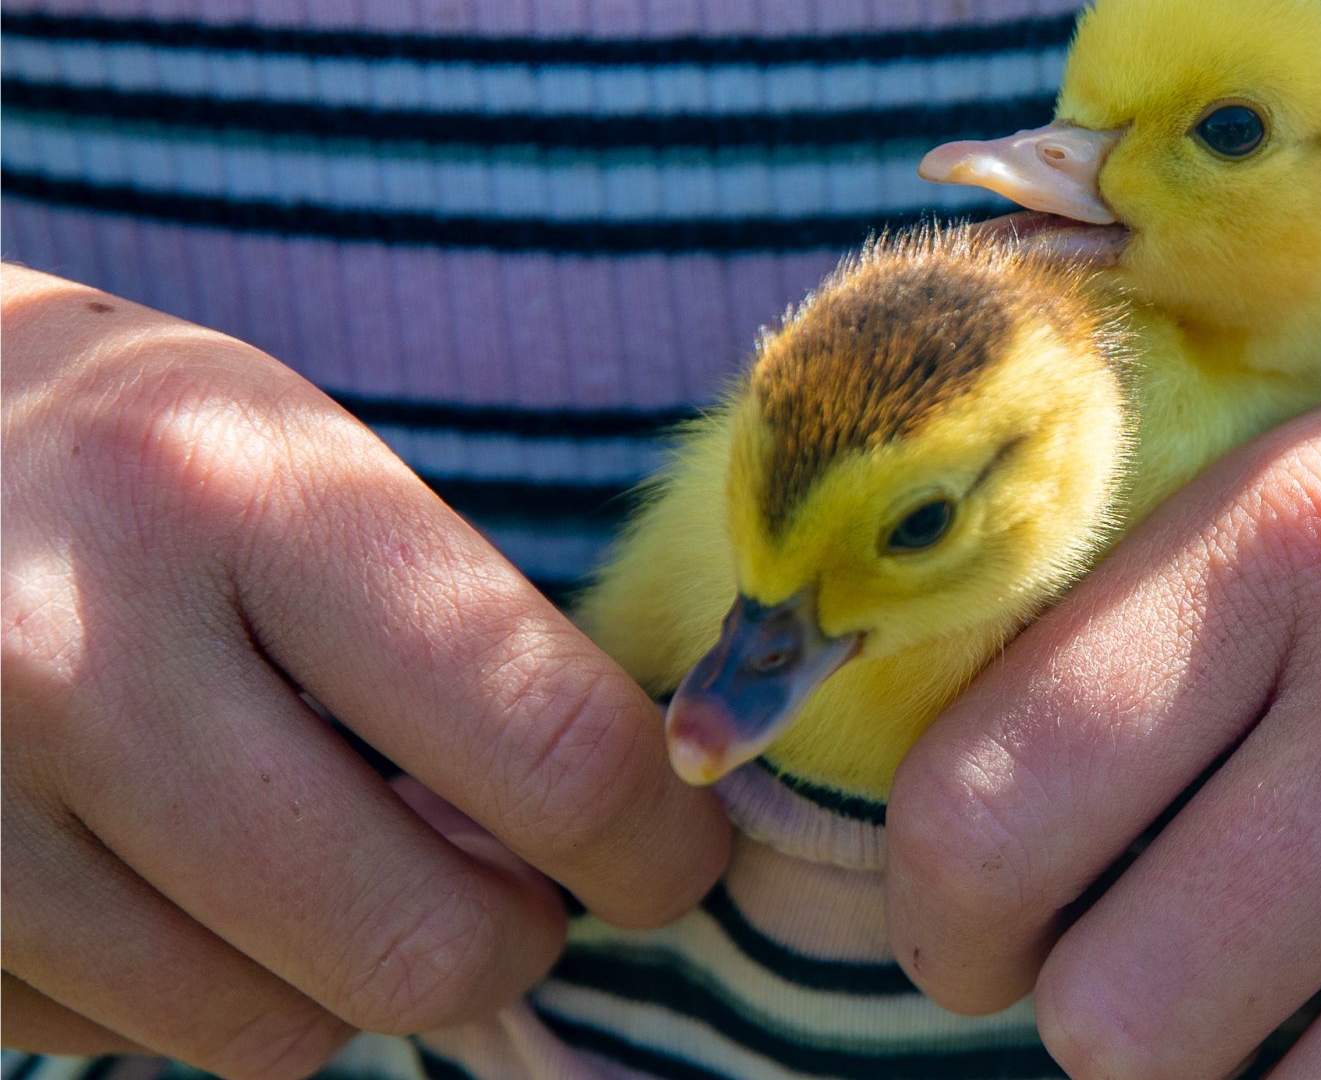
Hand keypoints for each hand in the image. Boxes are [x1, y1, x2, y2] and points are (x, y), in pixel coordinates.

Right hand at [1, 267, 730, 1075]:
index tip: (675, 858)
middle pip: (418, 941)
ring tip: (341, 861)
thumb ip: (453, 630)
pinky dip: (205, 987)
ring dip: (355, 974)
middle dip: (517, 939)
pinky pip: (135, 1039)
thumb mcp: (299, 457)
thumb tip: (615, 826)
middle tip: (525, 891)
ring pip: (274, 1030)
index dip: (654, 842)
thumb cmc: (132, 447)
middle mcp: (84, 657)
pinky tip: (188, 873)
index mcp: (238, 495)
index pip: (545, 747)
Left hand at [886, 241, 1320, 1078]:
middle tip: (1147, 961)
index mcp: (1309, 535)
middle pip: (1119, 1019)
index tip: (973, 929)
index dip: (938, 911)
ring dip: (1262, 1079)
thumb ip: (1162, 627)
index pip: (992, 807)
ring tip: (1303, 992)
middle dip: (1100, 1015)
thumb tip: (983, 821)